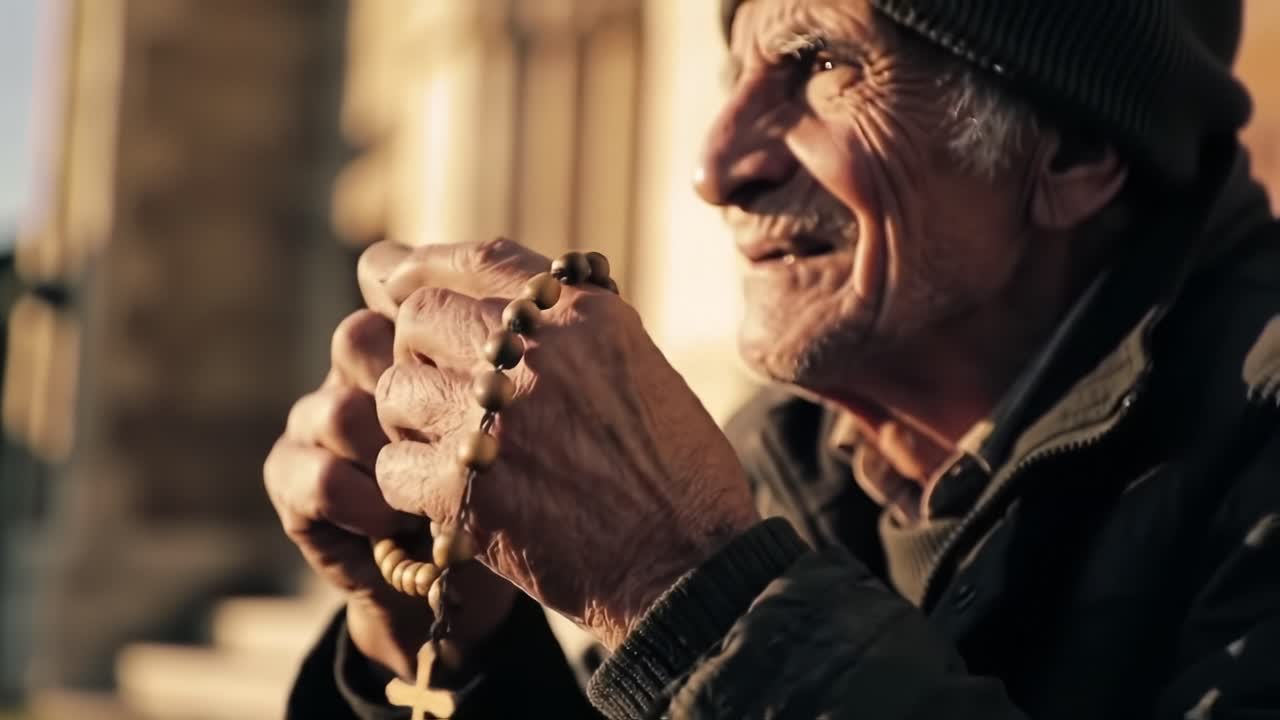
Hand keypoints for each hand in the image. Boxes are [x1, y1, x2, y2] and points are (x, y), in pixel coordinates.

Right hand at [264, 309, 515, 677]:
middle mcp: (357, 365)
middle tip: (465, 438)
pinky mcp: (291, 477)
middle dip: (413, 392)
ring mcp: (318, 417)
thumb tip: (551, 284)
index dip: (413, 300)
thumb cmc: (517, 481)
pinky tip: (401, 521)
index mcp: (408, 329)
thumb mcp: (530, 408)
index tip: (468, 355)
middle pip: (357, 337)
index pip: (386, 276)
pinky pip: (318, 473)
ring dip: (392, 457)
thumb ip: (519, 345)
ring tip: (440, 490)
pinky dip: (366, 501)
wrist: (469, 572)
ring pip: (338, 407)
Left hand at [362, 238, 759, 649]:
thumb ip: (573, 328)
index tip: (392, 277)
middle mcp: (537, 353)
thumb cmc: (676, 474)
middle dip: (419, 353)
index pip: (483, 262)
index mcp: (585, 316)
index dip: (426, 264)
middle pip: (422, 317)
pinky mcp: (464, 490)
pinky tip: (445, 499)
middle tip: (441, 394)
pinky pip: (392, 465)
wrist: (689, 566)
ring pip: (395, 390)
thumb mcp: (641, 367)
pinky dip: (410, 484)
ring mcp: (495, 419)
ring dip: (410, 421)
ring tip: (449, 450)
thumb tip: (505, 305)